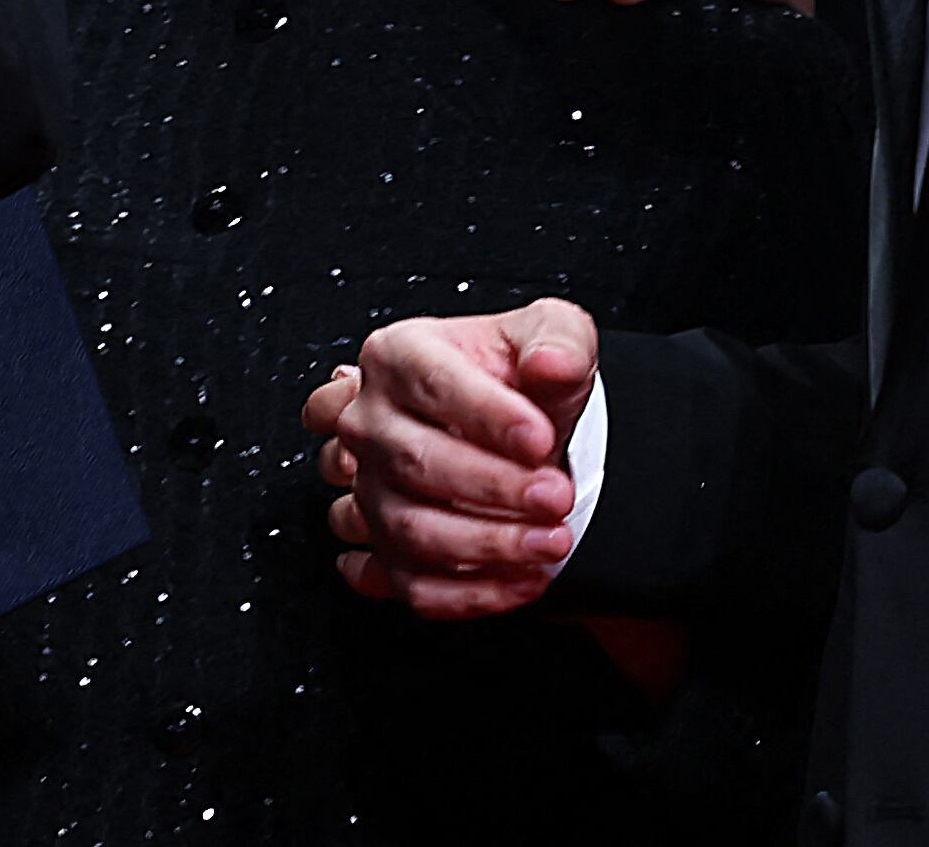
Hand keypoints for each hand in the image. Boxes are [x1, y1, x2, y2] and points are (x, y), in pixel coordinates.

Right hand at [304, 298, 598, 619]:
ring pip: (409, 528)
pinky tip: (522, 580)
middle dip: (493, 486)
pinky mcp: (384, 549)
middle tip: (556, 496)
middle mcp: (370, 422)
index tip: (540, 438)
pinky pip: (411, 585)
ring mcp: (369, 489)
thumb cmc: (522, 379)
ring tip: (551, 541)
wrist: (521, 431)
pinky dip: (468, 594)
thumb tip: (551, 362)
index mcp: (398, 355)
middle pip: (414, 461)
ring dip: (486, 545)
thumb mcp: (552, 335)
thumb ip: (559, 339)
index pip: (432, 383)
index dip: (488, 416)